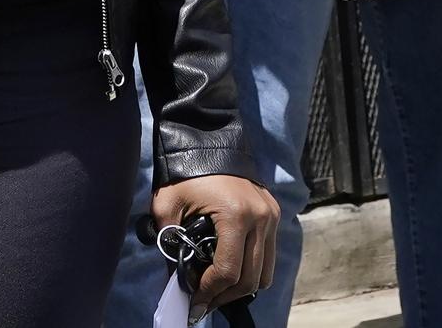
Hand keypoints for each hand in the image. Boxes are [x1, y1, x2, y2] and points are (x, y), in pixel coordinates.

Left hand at [152, 173, 278, 318]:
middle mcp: (261, 218)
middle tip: (204, 302)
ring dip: (241, 286)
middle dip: (225, 296)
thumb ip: (170, 245)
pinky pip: (267, 254)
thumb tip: (174, 282)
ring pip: (265, 271)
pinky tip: (229, 269)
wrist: (205, 137)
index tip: (194, 303)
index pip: (229, 271)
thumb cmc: (183, 171)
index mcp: (236, 215)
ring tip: (216, 289)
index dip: (210, 292)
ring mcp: (271, 216)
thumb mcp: (168, 206)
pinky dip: (251, 268)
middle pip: (251, 278)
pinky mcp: (273, 213)